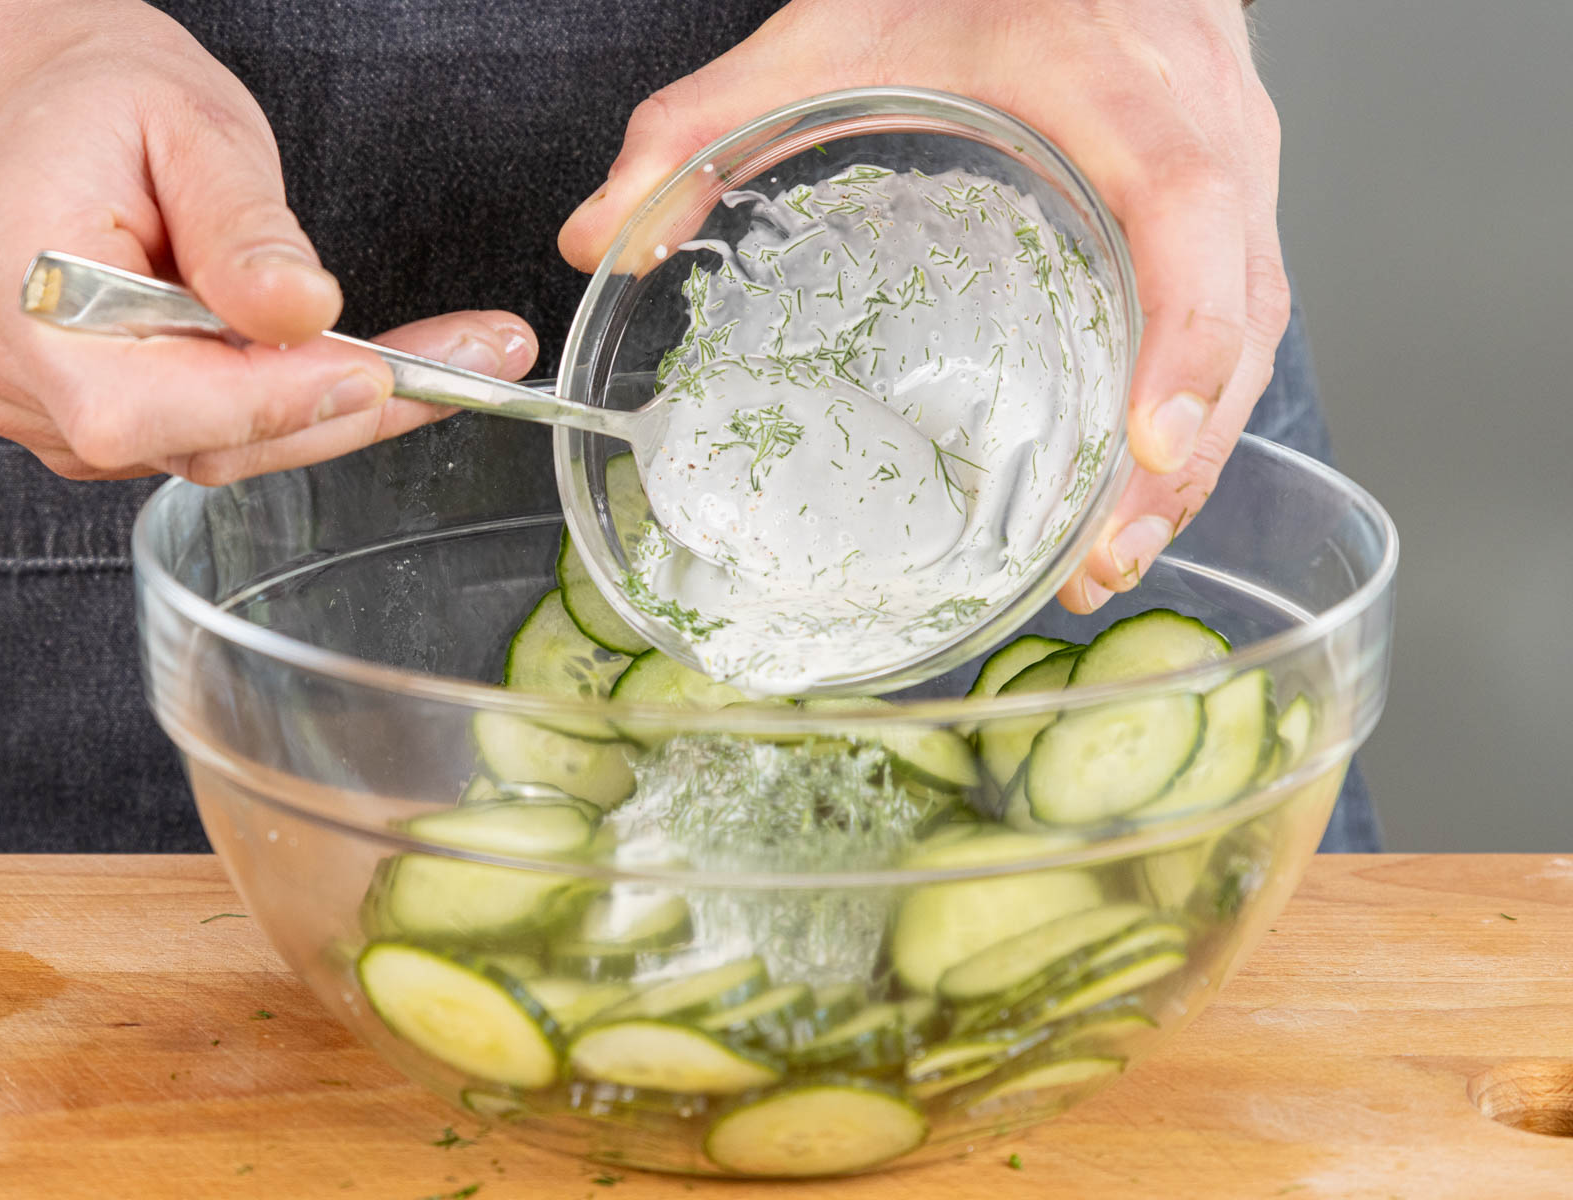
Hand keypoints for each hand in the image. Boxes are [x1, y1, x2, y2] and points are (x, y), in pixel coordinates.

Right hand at [0, 3, 536, 483]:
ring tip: (438, 361)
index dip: (273, 402)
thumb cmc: (94, 104)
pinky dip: (281, 408)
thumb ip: (244, 228)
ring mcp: (34, 407)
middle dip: (339, 410)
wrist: (24, 109)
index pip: (145, 399)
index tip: (382, 375)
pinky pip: (196, 439)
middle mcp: (8, 366)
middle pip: (195, 441)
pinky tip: (349, 367)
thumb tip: (305, 311)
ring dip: (325, 411)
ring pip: (208, 451)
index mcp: (13, 283)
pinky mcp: (77, 423)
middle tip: (469, 367)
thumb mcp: (189, 127)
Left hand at [558, 0, 1285, 611]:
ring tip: (1105, 563)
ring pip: (1252, 338)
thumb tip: (602, 235)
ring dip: (1190, 464)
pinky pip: (1237, 328)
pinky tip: (1127, 496)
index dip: (1185, 333)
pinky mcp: (1228, 216)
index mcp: (1125, 92)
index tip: (1144, 442)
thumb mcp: (830, 30)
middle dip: (1181, 453)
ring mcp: (1237, 181)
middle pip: (1239, 312)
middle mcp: (1211, 142)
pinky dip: (1192, 420)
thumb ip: (703, 123)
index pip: (1189, 213)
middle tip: (1100, 559)